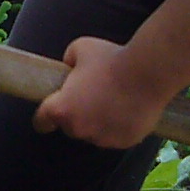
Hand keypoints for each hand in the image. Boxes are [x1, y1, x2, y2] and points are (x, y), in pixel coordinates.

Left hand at [32, 37, 171, 150]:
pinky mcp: (124, 142)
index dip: (43, 118)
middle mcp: (79, 129)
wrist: (148, 72)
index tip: (46, 118)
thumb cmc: (112, 59)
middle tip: (92, 95)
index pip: (41, 122)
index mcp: (62, 109)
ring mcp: (103, 138)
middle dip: (77, 114)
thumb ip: (68, 60)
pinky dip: (119, 126)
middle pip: (70, 126)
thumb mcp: (80, 48)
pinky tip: (128, 108)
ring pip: (94, 132)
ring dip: (98, 121)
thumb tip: (70, 66)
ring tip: (114, 99)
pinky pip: (116, 136)